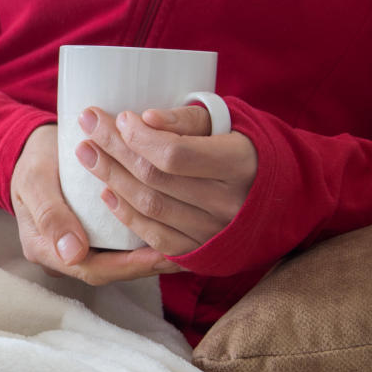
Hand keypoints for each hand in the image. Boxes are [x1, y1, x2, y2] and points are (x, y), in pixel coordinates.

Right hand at [10, 124, 184, 284]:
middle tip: (185, 253)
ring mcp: (78, 247)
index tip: (160, 255)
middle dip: (147, 264)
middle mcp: (63, 256)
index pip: (92, 269)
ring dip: (150, 255)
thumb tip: (73, 255)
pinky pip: (119, 246)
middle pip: (110, 270)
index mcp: (45, 249)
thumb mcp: (35, 180)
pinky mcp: (93, 236)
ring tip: (187, 245)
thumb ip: (50, 215)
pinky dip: (144, 240)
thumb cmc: (33, 160)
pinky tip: (170, 231)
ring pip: (118, 260)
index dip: (129, 266)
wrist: (32, 148)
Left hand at [76, 105, 257, 256]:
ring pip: (151, 208)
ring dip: (112, 179)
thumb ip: (186, 120)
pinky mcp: (203, 253)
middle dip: (114, 150)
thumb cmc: (247, 148)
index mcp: (241, 165)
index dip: (140, 137)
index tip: (119, 118)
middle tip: (87, 126)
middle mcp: (230, 204)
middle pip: (156, 179)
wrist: (285, 197)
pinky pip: (157, 238)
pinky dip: (127, 216)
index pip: (176, 154)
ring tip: (87, 154)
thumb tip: (145, 119)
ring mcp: (216, 233)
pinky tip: (106, 193)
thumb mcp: (227, 123)